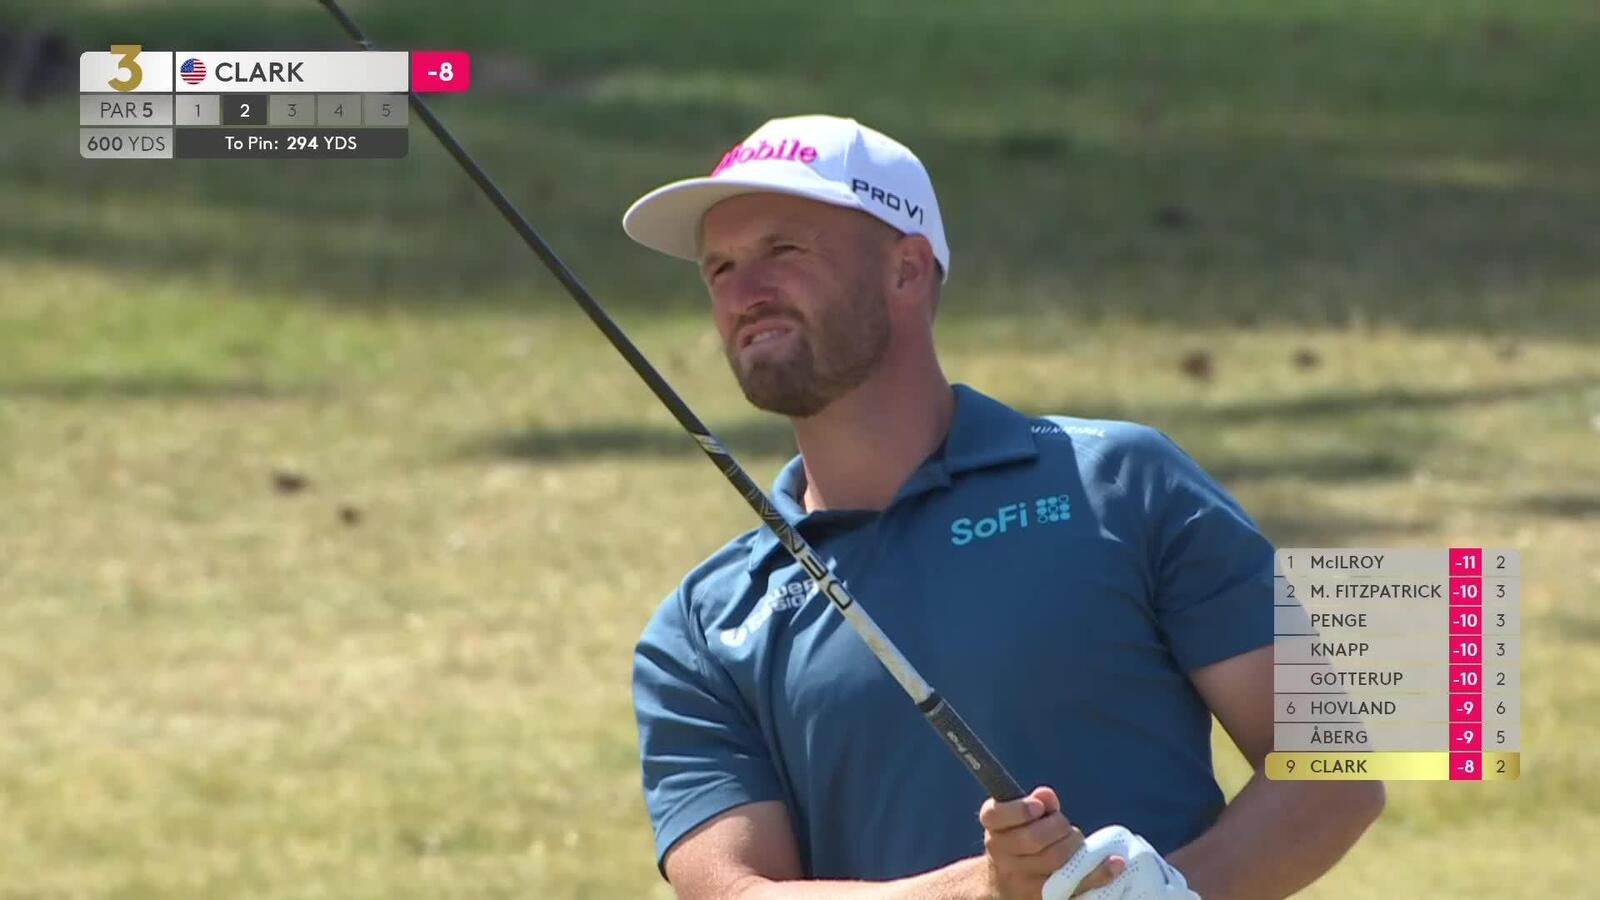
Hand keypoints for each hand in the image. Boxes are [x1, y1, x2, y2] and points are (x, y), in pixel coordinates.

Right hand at [978, 786, 1124, 898]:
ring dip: (1074, 846)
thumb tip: (1046, 796)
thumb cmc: (1019, 845)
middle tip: (1064, 826)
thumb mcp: (1018, 822)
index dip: (1020, 810)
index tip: (1039, 807)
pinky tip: (1115, 863)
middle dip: (1057, 826)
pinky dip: (1099, 874)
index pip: (997, 816)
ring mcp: (1024, 883)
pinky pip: (1077, 889)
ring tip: (1076, 842)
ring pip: (1054, 862)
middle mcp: (1002, 859)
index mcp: (994, 832)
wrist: (1005, 888)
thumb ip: (1034, 805)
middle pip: (1033, 839)